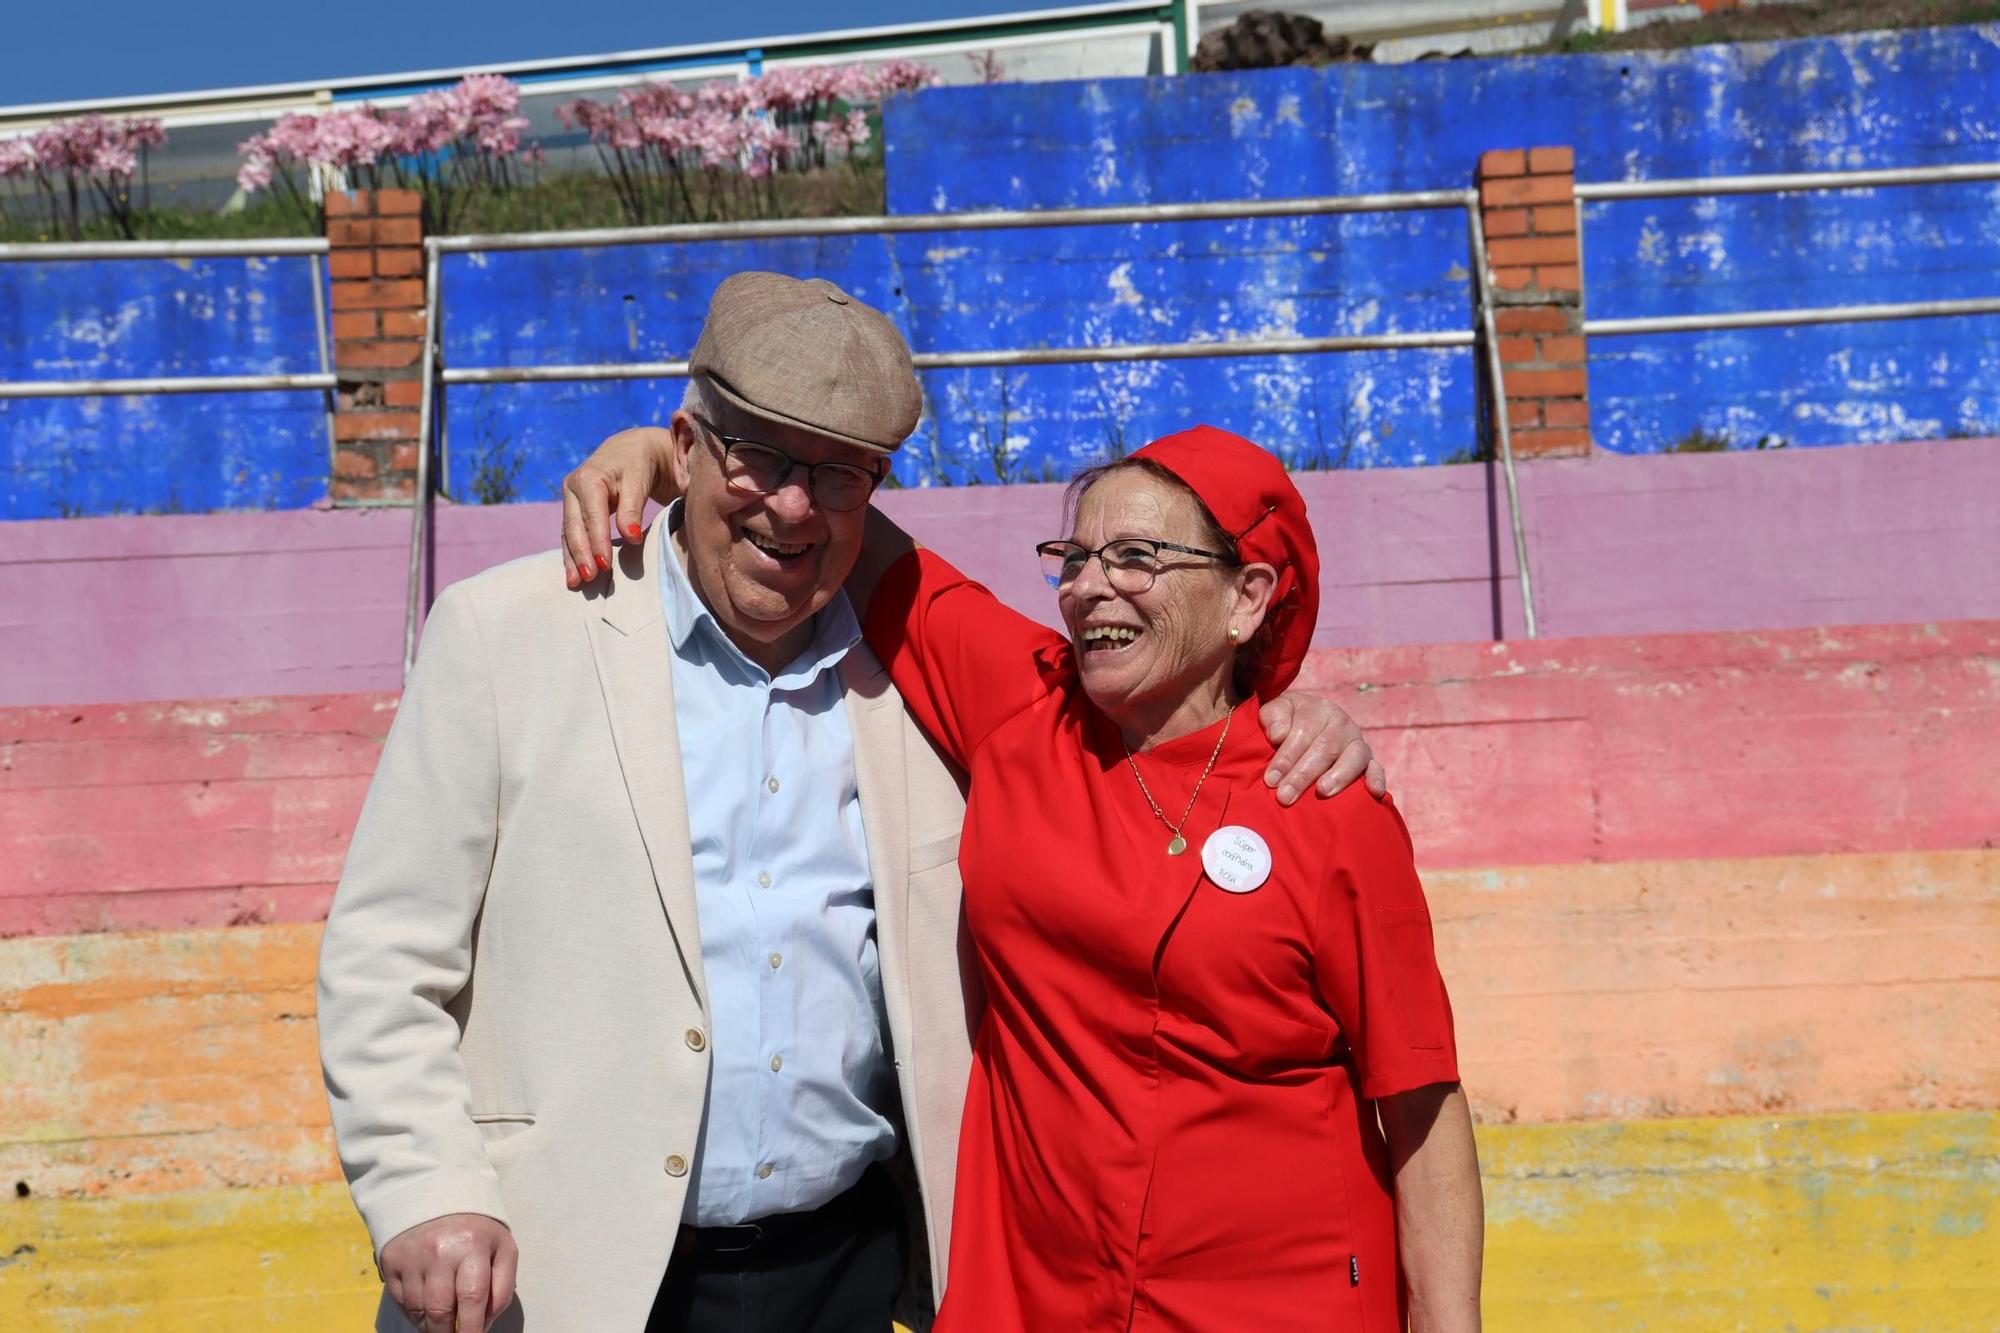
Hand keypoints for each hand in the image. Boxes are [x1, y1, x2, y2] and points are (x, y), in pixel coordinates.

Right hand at [380, 1212, 517, 1332]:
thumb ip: (501, 1289)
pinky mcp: (391, 1261)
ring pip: (418, 1310)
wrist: (438, 1196)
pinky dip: (414, 1313)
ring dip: (431, 1325)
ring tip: (442, 1323)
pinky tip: (427, 1309)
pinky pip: (401, 1302)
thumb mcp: (503, 1250)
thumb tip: (484, 1326)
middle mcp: (439, 1250)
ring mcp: (412, 1256)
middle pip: (440, 1310)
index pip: (472, 1298)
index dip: (471, 1328)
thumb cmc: (477, 1231)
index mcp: (473, 1245)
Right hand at [561, 425, 677, 588]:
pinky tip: (573, 575)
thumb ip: (633, 507)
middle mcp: (573, 487)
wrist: (631, 449)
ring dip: (572, 559)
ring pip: (568, 533)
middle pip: (575, 526)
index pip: (592, 516)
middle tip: (590, 579)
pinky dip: (571, 555)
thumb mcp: (639, 479)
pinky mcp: (573, 509)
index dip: (597, 541)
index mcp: (589, 478)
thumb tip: (630, 537)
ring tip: (576, 583)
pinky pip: (570, 534)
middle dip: (581, 554)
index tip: (605, 565)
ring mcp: (570, 499)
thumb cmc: (639, 463)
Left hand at [1256, 694, 1384, 805]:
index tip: (1271, 779)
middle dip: (1303, 774)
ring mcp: (1357, 742)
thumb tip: (1278, 735)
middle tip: (1285, 796)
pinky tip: (1373, 792)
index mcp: (1318, 709)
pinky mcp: (1369, 760)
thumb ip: (1273, 717)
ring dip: (1339, 776)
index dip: (1287, 755)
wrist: (1308, 722)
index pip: (1304, 730)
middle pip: (1326, 747)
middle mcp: (1341, 723)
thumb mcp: (1275, 712)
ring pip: (1353, 757)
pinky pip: (1376, 768)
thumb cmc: (1288, 722)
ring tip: (1322, 791)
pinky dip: (1377, 778)